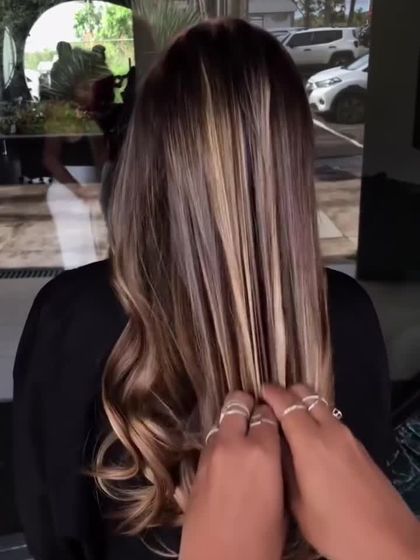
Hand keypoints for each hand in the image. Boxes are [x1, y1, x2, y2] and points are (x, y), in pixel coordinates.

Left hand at [180, 391, 284, 559]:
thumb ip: (276, 468)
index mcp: (262, 452)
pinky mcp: (196, 468)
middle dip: (246, 404)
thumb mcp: (281, 502)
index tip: (274, 418)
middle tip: (253, 410)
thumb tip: (274, 452)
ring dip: (231, 423)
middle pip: (236, 405)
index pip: (266, 415)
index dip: (271, 415)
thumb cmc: (262, 541)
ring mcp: (210, 455)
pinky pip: (210, 444)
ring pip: (221, 423)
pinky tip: (227, 456)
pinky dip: (220, 443)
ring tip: (240, 434)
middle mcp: (233, 445)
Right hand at [262, 384, 419, 559]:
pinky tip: (311, 441)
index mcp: (311, 442)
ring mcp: (348, 438)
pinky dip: (318, 420)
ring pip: (322, 406)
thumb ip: (284, 469)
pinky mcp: (360, 448)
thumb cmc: (336, 527)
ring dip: (304, 406)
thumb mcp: (298, 505)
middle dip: (288, 394)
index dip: (271, 394)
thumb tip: (274, 447)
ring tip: (288, 422)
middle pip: (307, 395)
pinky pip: (333, 421)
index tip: (258, 392)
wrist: (388, 540)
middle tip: (271, 405)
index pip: (287, 404)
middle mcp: (331, 431)